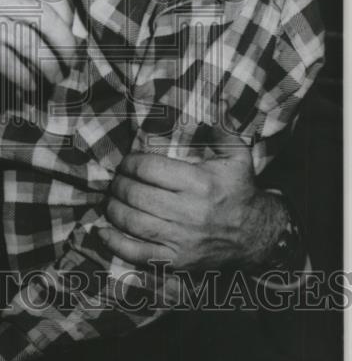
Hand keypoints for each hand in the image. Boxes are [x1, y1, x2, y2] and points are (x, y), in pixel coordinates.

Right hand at [0, 0, 75, 109]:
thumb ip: (15, 9)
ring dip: (47, 65)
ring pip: (30, 41)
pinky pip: (8, 61)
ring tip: (53, 80)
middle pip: (46, 16)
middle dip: (65, 44)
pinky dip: (23, 77)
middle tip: (70, 64)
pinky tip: (28, 87)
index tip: (71, 37)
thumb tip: (61, 31)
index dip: (68, 15)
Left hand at [105, 125, 286, 273]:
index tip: (127, 162)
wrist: (257, 236)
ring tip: (111, 200)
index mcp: (200, 183)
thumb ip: (223, 129)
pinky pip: (139, 254)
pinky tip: (103, 231)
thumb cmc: (240, 191)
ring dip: (114, 209)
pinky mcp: (177, 261)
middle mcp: (189, 212)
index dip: (131, 163)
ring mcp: (182, 240)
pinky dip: (116, 243)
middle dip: (119, 185)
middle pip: (137, 195)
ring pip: (134, 223)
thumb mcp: (238, 157)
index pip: (150, 169)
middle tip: (116, 180)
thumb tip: (219, 99)